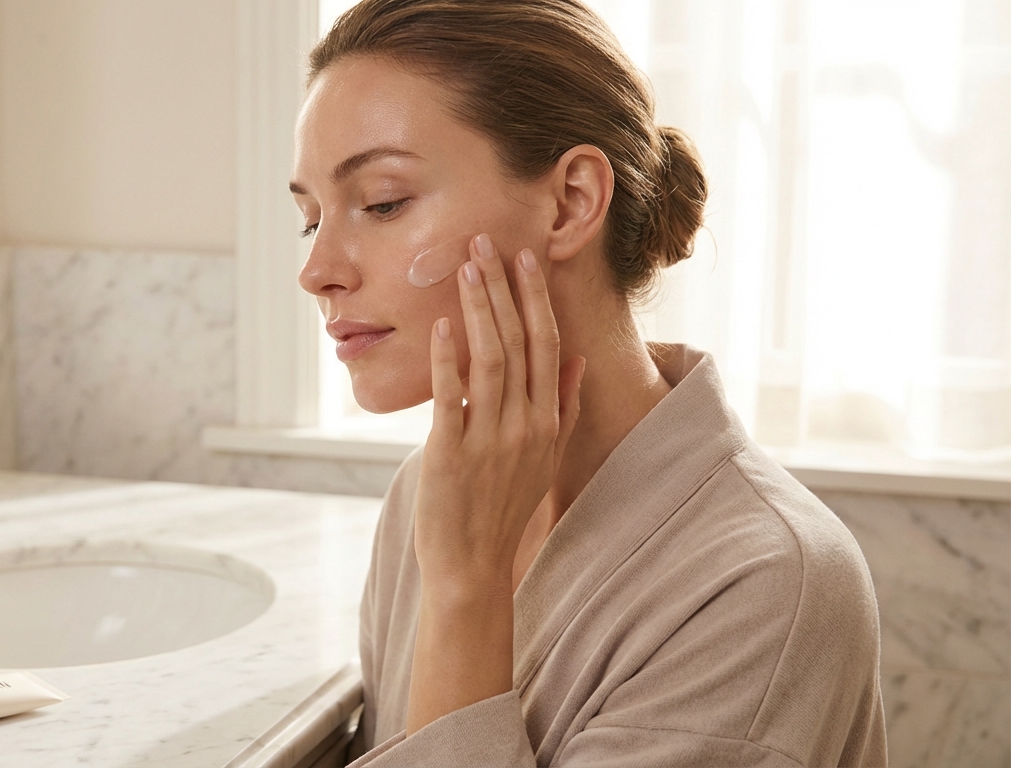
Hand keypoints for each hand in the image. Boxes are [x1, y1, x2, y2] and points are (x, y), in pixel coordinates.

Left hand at [414, 233, 584, 593]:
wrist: (472, 566)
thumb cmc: (502, 509)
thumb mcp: (544, 459)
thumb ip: (564, 409)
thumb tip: (578, 362)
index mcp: (547, 422)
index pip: (547, 346)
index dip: (536, 299)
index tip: (525, 258)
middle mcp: (526, 426)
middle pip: (520, 342)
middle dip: (503, 288)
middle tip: (485, 243)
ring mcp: (491, 439)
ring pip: (491, 358)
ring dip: (478, 308)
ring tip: (464, 267)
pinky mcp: (452, 453)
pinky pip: (453, 395)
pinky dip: (447, 357)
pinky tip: (440, 325)